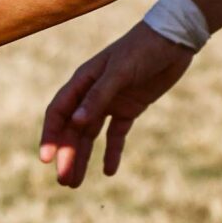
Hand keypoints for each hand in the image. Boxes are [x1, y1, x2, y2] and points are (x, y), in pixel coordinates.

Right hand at [38, 23, 194, 188]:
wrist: (174, 39)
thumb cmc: (142, 49)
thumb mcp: (120, 71)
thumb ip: (98, 96)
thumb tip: (76, 123)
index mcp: (82, 82)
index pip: (58, 113)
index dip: (51, 136)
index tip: (46, 159)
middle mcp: (92, 94)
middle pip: (73, 130)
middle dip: (67, 155)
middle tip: (64, 182)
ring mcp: (110, 102)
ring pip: (90, 135)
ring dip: (82, 157)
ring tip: (75, 183)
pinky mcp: (130, 108)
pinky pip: (116, 134)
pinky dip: (112, 151)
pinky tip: (109, 171)